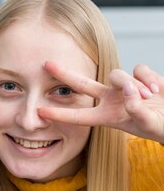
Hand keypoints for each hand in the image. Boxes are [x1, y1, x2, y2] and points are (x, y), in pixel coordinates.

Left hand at [38, 61, 163, 143]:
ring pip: (117, 74)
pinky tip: (157, 90)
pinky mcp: (139, 77)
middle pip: (82, 84)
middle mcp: (111, 100)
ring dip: (133, 84)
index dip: (59, 114)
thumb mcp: (150, 125)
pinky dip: (149, 79)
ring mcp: (124, 87)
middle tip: (46, 64)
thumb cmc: (162, 127)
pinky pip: (138, 69)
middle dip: (64, 73)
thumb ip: (138, 112)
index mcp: (107, 116)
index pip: (78, 115)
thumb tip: (128, 93)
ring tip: (150, 97)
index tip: (39, 111)